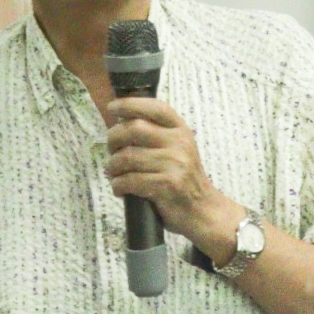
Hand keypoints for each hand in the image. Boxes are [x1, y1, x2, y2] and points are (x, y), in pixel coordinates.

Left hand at [105, 97, 236, 241]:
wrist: (203, 209)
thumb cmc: (183, 177)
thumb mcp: (178, 148)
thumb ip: (156, 134)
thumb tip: (120, 123)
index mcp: (181, 129)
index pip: (155, 107)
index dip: (130, 104)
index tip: (112, 108)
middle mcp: (179, 142)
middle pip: (134, 129)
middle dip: (114, 139)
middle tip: (110, 150)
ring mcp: (174, 164)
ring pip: (128, 157)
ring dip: (113, 166)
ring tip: (113, 173)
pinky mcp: (167, 185)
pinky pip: (130, 180)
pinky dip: (118, 185)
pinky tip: (120, 189)